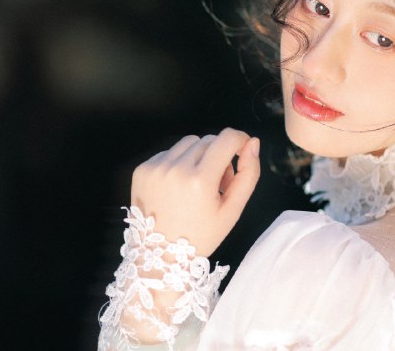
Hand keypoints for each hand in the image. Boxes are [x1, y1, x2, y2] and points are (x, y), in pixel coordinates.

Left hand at [130, 128, 260, 256]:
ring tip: (197, 185)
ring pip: (189, 143)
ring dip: (198, 156)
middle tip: (218, 184)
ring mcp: (155, 168)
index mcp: (200, 180)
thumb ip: (248, 174)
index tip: (242, 151)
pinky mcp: (142, 170)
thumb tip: (253, 143)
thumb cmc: (201, 236)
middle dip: (219, 155)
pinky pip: (169, 152)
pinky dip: (179, 163)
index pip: (227, 138)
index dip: (240, 140)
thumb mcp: (233, 211)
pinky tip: (178, 187)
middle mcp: (175, 169)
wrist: (159, 256)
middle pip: (209, 140)